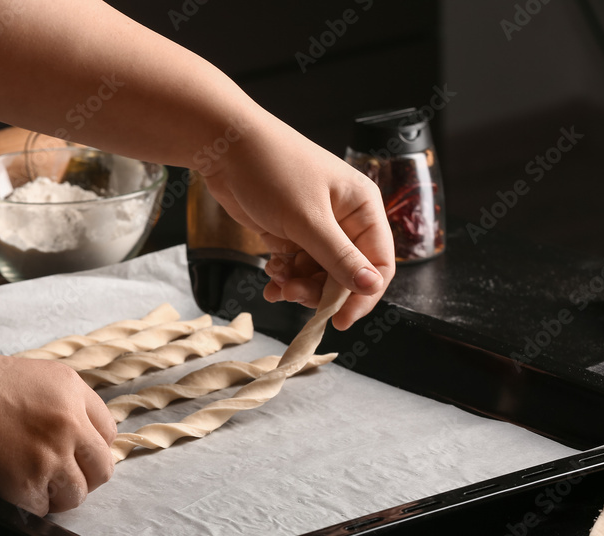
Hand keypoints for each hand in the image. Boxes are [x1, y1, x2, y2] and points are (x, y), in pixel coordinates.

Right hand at [0, 347, 116, 515]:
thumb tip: (57, 429)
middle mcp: (69, 419)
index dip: (90, 446)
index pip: (106, 428)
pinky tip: (10, 491)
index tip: (77, 454)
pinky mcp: (28, 481)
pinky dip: (29, 506)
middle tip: (59, 478)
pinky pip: (44, 508)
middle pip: (102, 465)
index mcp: (68, 387)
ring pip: (78, 493)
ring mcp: (51, 453)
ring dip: (58, 495)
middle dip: (83, 475)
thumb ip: (48, 401)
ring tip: (34, 488)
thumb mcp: (20, 374)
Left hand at [202, 113, 394, 329]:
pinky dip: (284, 277)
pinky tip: (270, 277)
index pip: (378, 264)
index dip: (363, 295)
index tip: (340, 319)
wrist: (224, 148)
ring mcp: (315, 227)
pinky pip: (296, 267)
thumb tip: (371, 287)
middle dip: (321, 290)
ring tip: (277, 283)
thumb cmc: (272, 169)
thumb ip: (339, 257)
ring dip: (299, 286)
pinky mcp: (289, 232)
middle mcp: (343, 219)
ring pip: (318, 274)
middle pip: (345, 274)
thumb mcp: (308, 219)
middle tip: (293, 294)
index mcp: (362, 208)